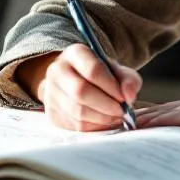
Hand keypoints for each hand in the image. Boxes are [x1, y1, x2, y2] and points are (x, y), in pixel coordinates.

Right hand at [27, 44, 141, 131]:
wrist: (76, 83)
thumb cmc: (101, 76)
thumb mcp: (117, 71)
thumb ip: (128, 80)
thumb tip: (129, 96)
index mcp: (75, 53)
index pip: (93, 69)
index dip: (111, 87)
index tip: (124, 98)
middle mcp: (57, 70)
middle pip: (81, 92)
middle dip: (106, 105)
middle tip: (121, 111)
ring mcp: (51, 92)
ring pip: (77, 111)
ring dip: (101, 118)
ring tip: (115, 117)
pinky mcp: (51, 113)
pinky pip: (74, 125)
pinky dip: (94, 126)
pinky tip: (103, 121)